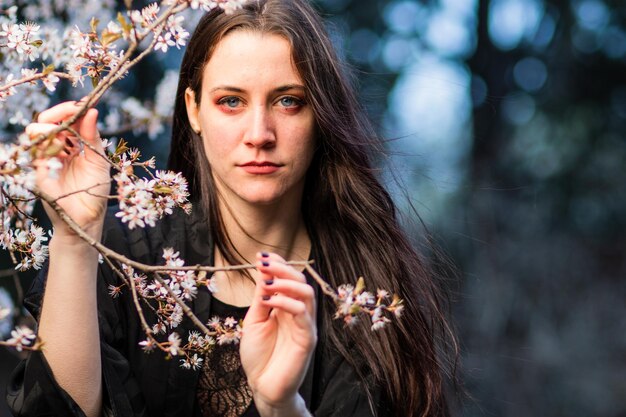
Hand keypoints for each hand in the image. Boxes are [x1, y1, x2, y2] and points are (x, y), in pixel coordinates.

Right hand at [25, 101, 109, 238]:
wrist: (85, 217)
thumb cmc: (95, 191)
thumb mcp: (98, 161)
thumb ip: (93, 137)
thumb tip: (92, 111)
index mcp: (77, 145)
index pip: (69, 120)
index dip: (73, 110)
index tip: (82, 104)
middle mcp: (61, 148)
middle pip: (50, 120)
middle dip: (58, 113)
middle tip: (68, 112)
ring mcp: (48, 157)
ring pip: (37, 131)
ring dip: (48, 126)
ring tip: (60, 131)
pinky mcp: (39, 169)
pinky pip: (36, 149)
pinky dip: (45, 142)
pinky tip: (58, 146)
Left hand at [240, 252, 316, 414]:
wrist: (262, 386)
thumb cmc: (258, 355)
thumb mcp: (253, 320)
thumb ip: (261, 298)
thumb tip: (263, 271)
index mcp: (286, 306)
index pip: (289, 278)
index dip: (278, 264)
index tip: (260, 256)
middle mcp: (299, 312)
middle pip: (301, 280)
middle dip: (282, 267)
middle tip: (263, 263)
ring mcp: (305, 324)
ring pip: (307, 293)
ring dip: (287, 281)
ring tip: (268, 280)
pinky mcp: (307, 338)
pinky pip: (302, 313)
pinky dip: (285, 302)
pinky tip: (268, 301)